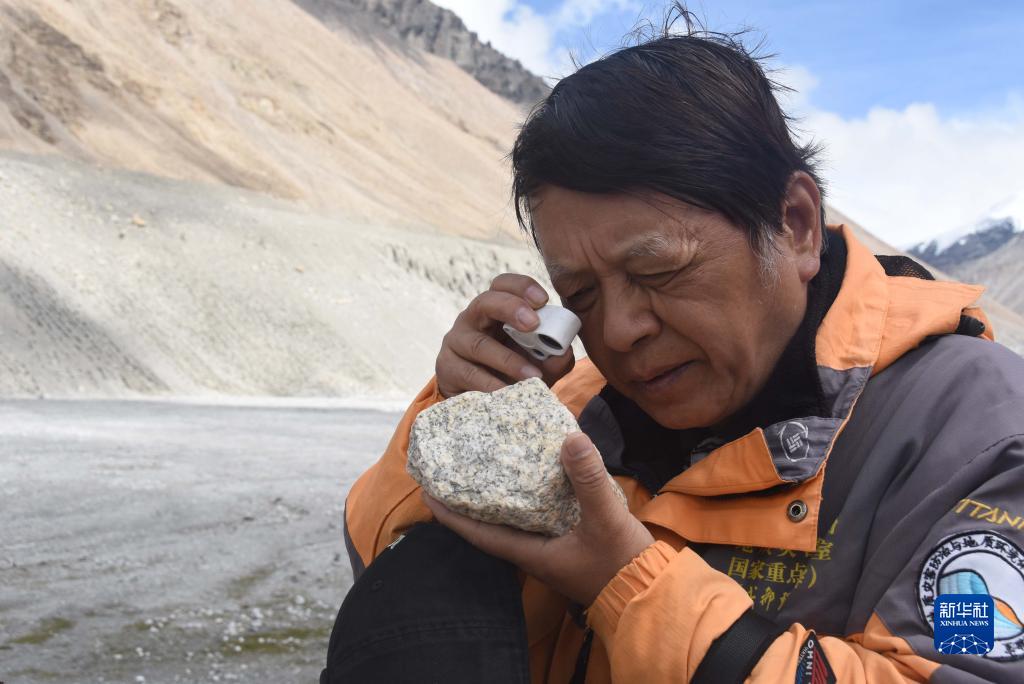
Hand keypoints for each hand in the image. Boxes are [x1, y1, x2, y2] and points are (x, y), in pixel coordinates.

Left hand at [423, 432, 654, 606]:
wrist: (651, 590)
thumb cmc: (622, 563)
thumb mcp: (606, 518)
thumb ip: (588, 480)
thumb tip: (570, 437)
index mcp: (531, 552)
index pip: (480, 533)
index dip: (452, 515)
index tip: (428, 493)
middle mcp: (535, 551)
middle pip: (492, 524)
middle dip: (471, 500)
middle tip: (455, 471)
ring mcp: (552, 547)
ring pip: (516, 519)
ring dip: (500, 496)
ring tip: (488, 466)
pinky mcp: (570, 540)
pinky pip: (539, 515)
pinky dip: (530, 496)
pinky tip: (536, 475)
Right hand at [435, 274, 574, 397]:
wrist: (479, 403)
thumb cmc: (511, 373)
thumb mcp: (536, 362)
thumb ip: (553, 357)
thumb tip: (562, 353)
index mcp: (495, 310)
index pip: (503, 285)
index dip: (521, 286)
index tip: (543, 300)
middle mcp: (473, 319)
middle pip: (485, 302)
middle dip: (510, 308)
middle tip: (533, 323)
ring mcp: (456, 342)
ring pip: (479, 345)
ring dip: (508, 360)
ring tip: (533, 376)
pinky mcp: (447, 367)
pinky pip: (469, 374)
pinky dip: (491, 384)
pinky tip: (509, 393)